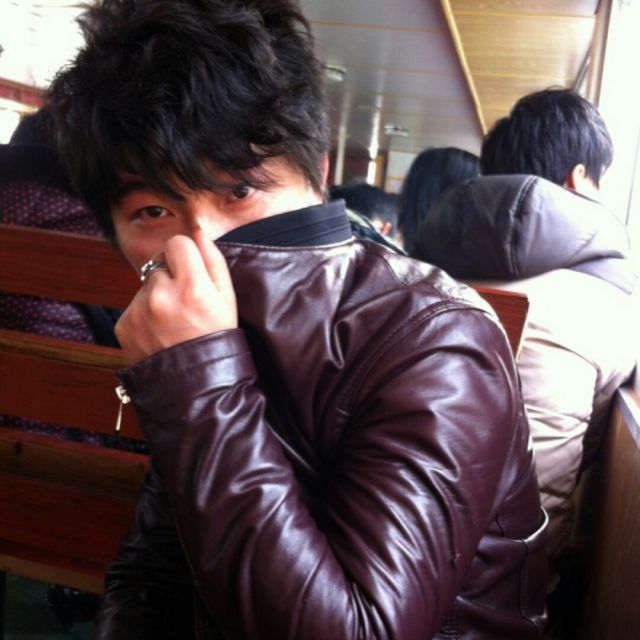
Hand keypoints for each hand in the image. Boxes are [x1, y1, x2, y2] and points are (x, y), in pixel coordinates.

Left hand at [116, 229, 237, 363]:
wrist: (194, 385)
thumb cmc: (216, 339)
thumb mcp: (227, 299)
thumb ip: (213, 260)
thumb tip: (197, 231)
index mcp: (191, 287)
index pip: (177, 243)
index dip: (185, 255)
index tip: (191, 272)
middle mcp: (161, 296)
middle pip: (159, 264)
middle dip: (171, 278)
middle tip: (185, 305)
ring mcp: (139, 311)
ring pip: (146, 286)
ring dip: (157, 297)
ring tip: (173, 323)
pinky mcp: (124, 324)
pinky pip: (134, 306)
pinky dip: (145, 315)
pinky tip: (160, 333)